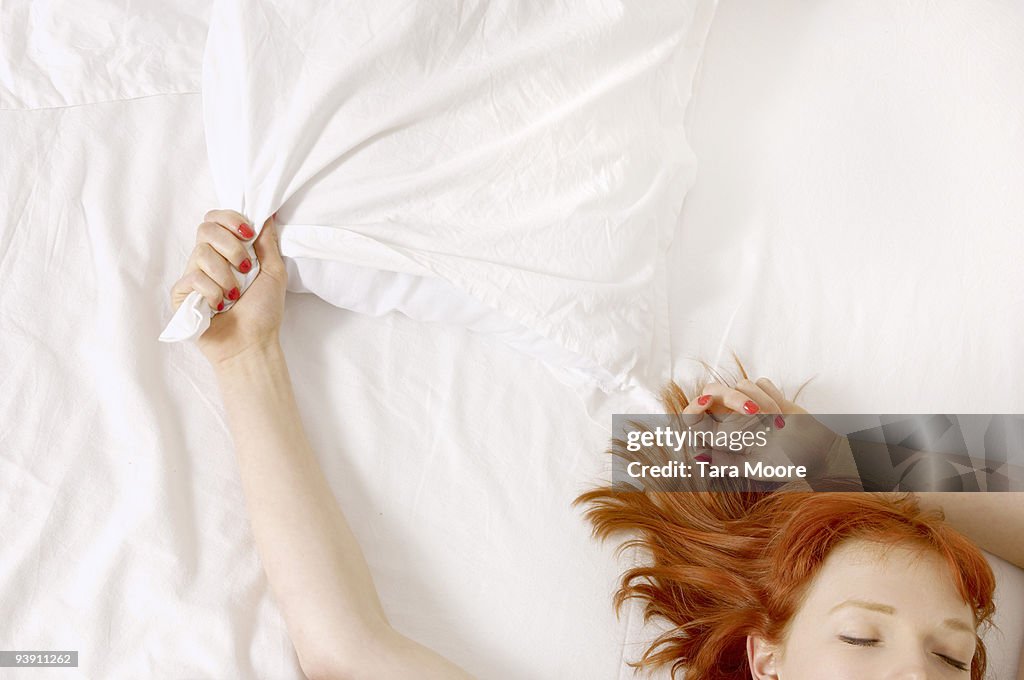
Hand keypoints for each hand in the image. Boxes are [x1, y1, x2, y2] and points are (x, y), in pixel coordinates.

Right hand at [169, 209, 287, 366]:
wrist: (253, 344)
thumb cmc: (265, 312)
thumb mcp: (274, 271)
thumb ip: (267, 241)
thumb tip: (268, 212)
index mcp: (228, 252)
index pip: (216, 219)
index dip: (230, 220)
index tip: (249, 234)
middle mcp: (208, 260)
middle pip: (205, 229)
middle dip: (231, 247)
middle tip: (246, 269)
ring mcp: (193, 276)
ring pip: (201, 253)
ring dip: (225, 276)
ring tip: (235, 296)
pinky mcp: (181, 295)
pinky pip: (192, 278)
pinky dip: (212, 292)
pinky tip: (220, 307)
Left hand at [680, 377, 842, 478]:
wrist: (820, 451)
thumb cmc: (787, 463)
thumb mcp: (756, 467)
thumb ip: (726, 462)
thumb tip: (698, 454)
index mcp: (722, 438)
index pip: (694, 417)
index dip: (694, 406)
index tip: (705, 402)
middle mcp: (730, 419)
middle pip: (713, 390)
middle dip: (733, 397)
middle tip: (754, 411)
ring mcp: (749, 404)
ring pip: (741, 385)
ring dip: (762, 402)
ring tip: (778, 422)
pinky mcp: (767, 394)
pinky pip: (761, 382)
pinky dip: (772, 395)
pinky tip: (783, 412)